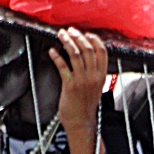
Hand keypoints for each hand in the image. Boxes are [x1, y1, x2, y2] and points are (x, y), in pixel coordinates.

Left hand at [50, 28, 107, 153]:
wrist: (81, 122)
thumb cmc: (86, 106)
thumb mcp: (95, 88)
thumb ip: (94, 73)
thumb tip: (86, 58)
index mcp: (101, 76)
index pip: (102, 52)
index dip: (94, 40)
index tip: (86, 33)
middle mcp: (93, 77)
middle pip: (87, 50)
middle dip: (77, 37)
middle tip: (70, 31)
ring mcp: (82, 81)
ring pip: (75, 55)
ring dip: (67, 42)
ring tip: (61, 35)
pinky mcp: (70, 86)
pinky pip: (63, 66)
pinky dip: (56, 57)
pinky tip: (52, 51)